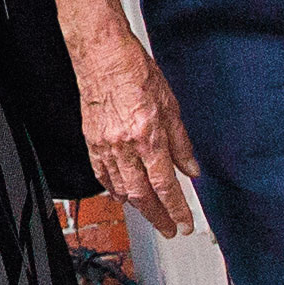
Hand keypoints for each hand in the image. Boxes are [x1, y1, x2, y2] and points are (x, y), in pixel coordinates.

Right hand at [71, 19, 201, 236]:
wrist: (103, 55)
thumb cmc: (136, 71)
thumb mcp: (171, 105)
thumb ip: (181, 143)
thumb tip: (192, 168)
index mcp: (148, 136)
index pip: (165, 185)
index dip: (176, 209)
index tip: (184, 223)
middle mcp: (125, 146)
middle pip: (142, 196)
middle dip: (157, 217)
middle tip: (169, 229)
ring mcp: (105, 146)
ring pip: (121, 189)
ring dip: (137, 207)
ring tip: (150, 215)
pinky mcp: (91, 141)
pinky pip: (102, 175)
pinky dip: (113, 190)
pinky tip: (121, 196)